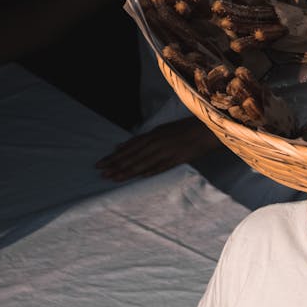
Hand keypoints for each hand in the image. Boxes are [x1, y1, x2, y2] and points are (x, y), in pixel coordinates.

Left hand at [96, 118, 217, 180]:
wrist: (205, 129)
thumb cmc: (181, 130)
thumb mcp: (159, 131)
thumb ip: (140, 140)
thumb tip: (119, 146)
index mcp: (152, 135)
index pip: (129, 148)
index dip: (114, 157)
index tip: (100, 164)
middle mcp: (157, 142)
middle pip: (133, 156)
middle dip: (116, 165)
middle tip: (101, 173)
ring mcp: (167, 150)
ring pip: (144, 162)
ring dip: (128, 171)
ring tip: (114, 178)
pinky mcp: (179, 158)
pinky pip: (163, 165)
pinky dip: (151, 171)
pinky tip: (140, 177)